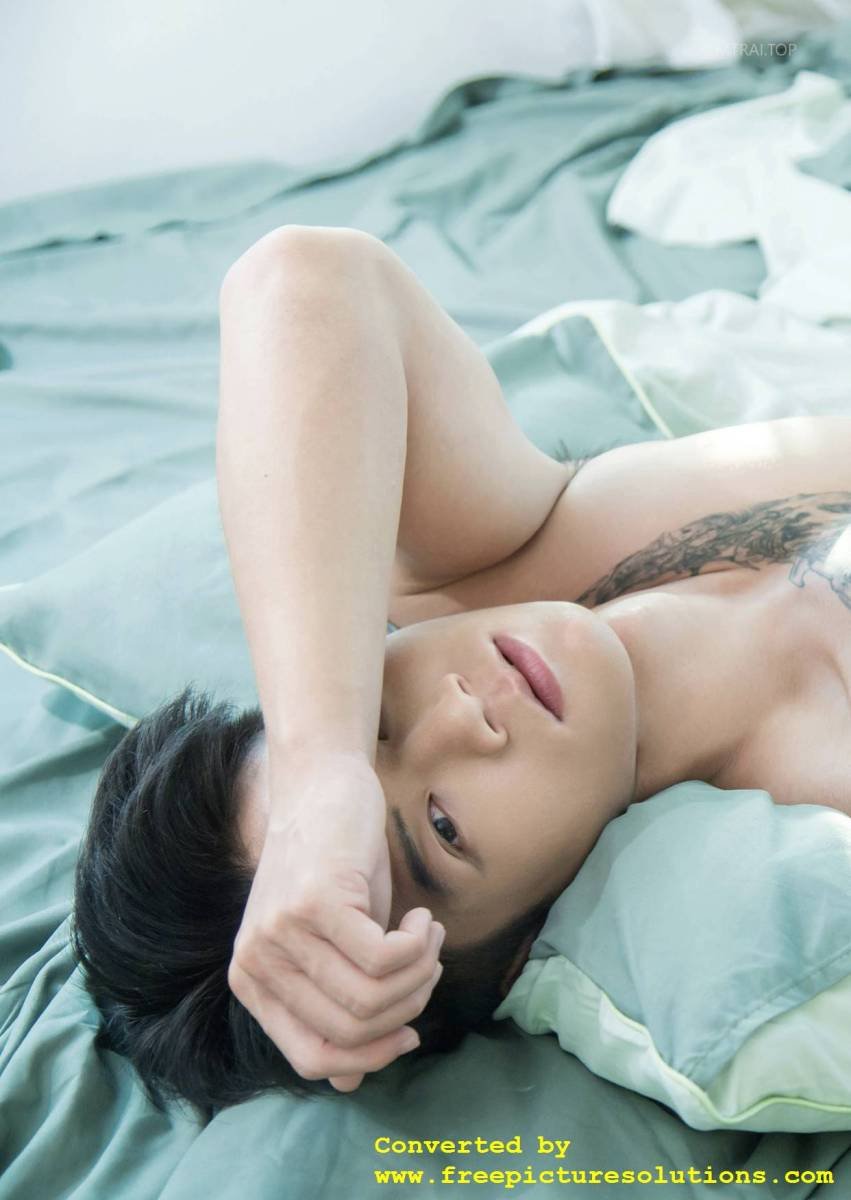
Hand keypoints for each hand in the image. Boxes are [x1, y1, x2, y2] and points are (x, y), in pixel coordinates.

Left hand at [227, 750, 444, 1091]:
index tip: (410, 1032)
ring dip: (421, 972)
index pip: (313, 1058)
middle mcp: (258, 964)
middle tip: (428, 964)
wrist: (323, 784)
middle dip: (409, 1006)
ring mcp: (282, 933)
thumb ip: (335, 1004)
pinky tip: (422, 918)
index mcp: (252, 983)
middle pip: (352, 1031)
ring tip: (429, 938)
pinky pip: (386, 957)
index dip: (371, 1056)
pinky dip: (420, 945)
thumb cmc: (333, 865)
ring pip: (373, 997)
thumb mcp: (333, 943)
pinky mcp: (315, 903)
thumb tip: (353, 1084)